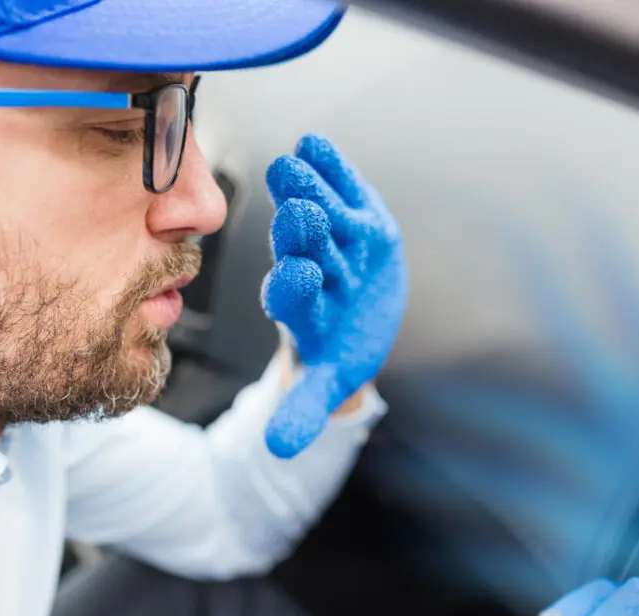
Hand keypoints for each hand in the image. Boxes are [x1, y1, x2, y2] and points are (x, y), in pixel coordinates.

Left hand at [261, 134, 407, 458]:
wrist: (359, 313)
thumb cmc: (337, 349)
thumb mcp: (325, 383)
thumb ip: (303, 410)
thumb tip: (279, 450)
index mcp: (302, 308)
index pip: (290, 294)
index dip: (291, 284)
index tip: (293, 276)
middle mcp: (311, 266)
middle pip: (301, 247)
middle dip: (299, 229)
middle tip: (295, 209)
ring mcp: (333, 236)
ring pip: (319, 211)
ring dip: (308, 187)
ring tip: (296, 160)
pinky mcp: (357, 210)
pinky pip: (338, 185)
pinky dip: (330, 164)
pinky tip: (315, 142)